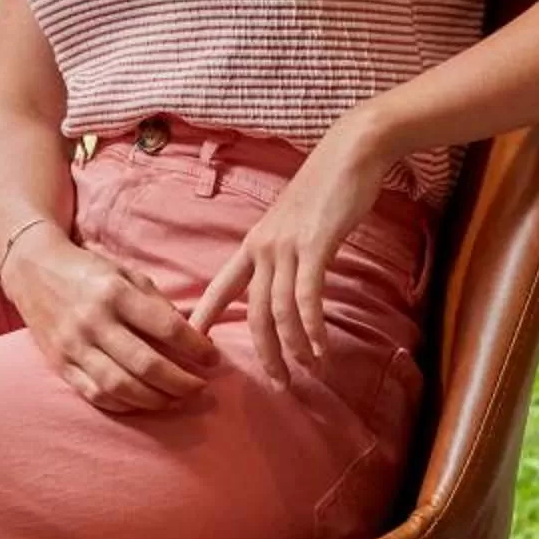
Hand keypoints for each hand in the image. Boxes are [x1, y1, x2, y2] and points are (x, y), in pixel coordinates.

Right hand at [0, 224, 214, 414]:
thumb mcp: (125, 273)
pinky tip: (144, 401)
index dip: (196, 348)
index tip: (212, 358)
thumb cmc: (88, 270)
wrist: (33, 269)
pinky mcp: (60, 364)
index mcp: (114, 292)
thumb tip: (191, 338)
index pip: (166, 327)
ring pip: (121, 386)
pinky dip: (125, 404)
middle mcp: (93, 321)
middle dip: (182, 382)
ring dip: (156, 399)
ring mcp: (74, 346)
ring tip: (176, 398)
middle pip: (146, 364)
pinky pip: (97, 395)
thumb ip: (156, 304)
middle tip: (200, 386)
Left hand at [187, 116, 394, 382]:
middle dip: (264, 352)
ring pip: (279, 310)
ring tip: (308, 370)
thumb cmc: (325, 190)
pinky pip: (307, 297)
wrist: (349, 154)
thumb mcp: (294, 224)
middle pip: (253, 312)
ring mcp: (286, 246)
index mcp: (254, 244)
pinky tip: (322, 347)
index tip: (190, 344)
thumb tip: (288, 281)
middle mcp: (263, 247)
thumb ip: (286, 253)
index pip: (221, 287)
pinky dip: (313, 327)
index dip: (205, 316)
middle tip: (278, 384)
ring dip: (294, 346)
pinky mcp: (314, 245)